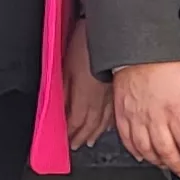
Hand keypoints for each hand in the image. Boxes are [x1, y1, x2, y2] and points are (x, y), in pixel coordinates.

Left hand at [63, 22, 111, 157]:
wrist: (109, 32)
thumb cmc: (85, 46)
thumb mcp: (65, 67)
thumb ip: (63, 92)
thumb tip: (59, 108)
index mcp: (83, 98)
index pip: (74, 123)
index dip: (68, 134)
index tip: (63, 141)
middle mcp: (99, 101)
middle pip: (89, 126)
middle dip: (80, 137)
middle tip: (74, 146)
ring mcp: (111, 97)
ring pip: (102, 122)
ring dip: (94, 133)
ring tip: (89, 141)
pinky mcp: (119, 90)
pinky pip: (114, 112)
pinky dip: (108, 122)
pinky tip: (106, 125)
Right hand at [111, 60, 179, 176]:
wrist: (137, 50)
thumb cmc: (165, 62)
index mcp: (175, 110)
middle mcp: (156, 118)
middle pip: (167, 152)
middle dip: (178, 166)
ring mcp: (137, 119)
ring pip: (147, 150)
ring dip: (158, 162)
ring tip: (167, 165)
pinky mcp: (123, 115)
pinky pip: (128, 140)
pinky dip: (136, 152)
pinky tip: (143, 155)